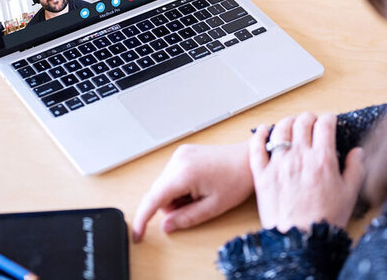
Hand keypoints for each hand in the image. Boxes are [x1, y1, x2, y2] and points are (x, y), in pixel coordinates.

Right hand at [132, 141, 253, 241]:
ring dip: (177, 196)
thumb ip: (186, 218)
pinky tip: (199, 184)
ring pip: (164, 186)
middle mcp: (177, 160)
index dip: (143, 219)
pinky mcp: (183, 153)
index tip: (138, 234)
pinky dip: (180, 186)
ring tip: (201, 193)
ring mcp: (179, 154)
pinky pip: (171, 176)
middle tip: (197, 205)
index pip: (153, 199)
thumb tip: (166, 226)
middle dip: (172, 206)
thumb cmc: (237, 179)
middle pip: (158, 193)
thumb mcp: (213, 207)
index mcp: (183, 173)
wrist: (249, 159)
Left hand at [250, 113, 364, 231]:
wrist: (300, 242)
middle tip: (312, 122)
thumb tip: (357, 152)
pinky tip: (264, 130)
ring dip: (288, 122)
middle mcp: (300, 157)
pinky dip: (260, 135)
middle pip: (302, 122)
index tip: (330, 121)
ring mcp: (278, 165)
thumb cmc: (325, 220)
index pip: (325, 124)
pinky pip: (256, 148)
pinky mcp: (262, 175)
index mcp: (323, 160)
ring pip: (280, 130)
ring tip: (292, 124)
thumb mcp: (349, 194)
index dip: (329, 119)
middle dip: (309, 118)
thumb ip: (355, 169)